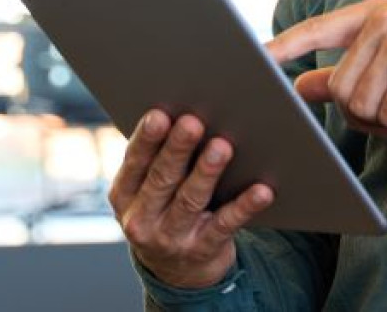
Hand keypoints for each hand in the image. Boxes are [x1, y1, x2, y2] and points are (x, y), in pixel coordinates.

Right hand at [109, 109, 274, 289]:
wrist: (176, 273)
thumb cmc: (165, 211)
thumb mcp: (148, 191)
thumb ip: (158, 159)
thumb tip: (187, 114)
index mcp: (125, 195)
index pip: (134, 162)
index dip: (146, 139)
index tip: (159, 115)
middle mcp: (142, 218)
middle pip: (162, 178)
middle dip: (178, 149)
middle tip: (193, 122)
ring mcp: (171, 239)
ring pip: (191, 200)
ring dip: (207, 172)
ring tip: (222, 147)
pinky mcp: (202, 251)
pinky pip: (225, 225)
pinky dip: (244, 206)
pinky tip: (261, 190)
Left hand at [266, 0, 386, 135]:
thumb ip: (345, 72)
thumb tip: (302, 85)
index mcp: (374, 13)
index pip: (317, 29)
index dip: (285, 44)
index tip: (256, 55)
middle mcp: (383, 21)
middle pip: (340, 85)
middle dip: (364, 109)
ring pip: (359, 103)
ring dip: (385, 117)